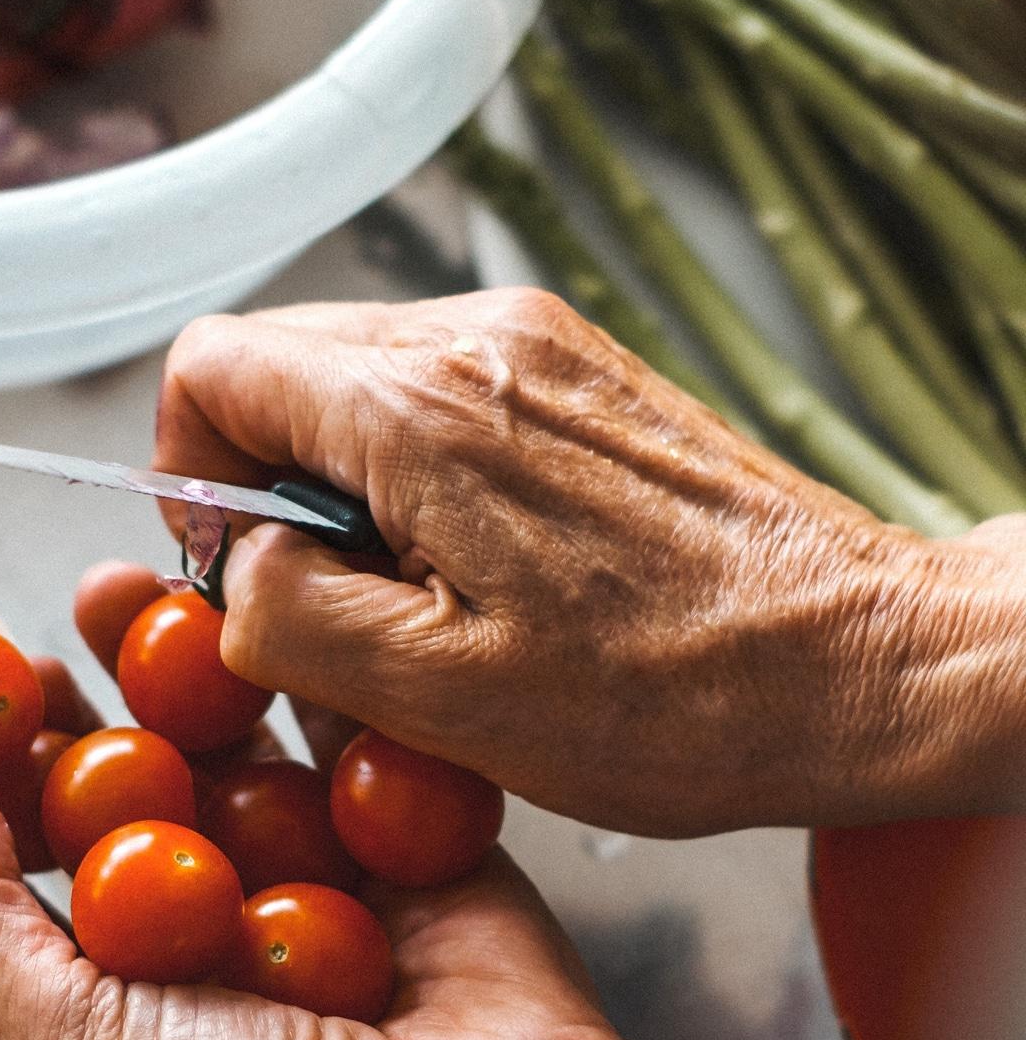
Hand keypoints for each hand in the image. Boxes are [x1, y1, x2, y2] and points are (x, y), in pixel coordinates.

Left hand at [0, 593, 671, 1039]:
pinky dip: (303, 668)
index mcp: (108, 989)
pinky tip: (253, 615)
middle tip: (19, 653)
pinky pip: (342, 730)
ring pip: (217, 743)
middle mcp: (198, 931)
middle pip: (102, 790)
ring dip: (163, 667)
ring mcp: (301, 877)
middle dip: (51, 713)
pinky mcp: (401, 839)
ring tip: (116, 595)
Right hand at [155, 289, 1025, 835]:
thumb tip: (236, 568)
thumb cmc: (674, 697)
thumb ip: (293, 615)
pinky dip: (422, 479)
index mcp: (421, 413)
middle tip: (326, 603)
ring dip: (349, 489)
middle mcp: (479, 342)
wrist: (854, 661)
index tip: (231, 564)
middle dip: (268, 485)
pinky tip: (481, 572)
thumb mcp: (443, 697)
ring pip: (361, 383)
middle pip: (282, 366)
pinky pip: (445, 399)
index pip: (213, 366)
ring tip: (416, 600)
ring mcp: (539, 347)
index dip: (186, 469)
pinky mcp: (582, 377)